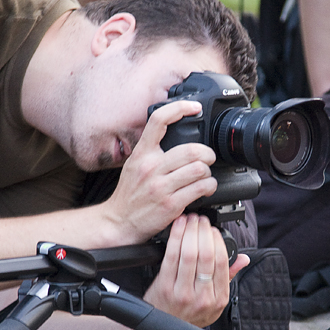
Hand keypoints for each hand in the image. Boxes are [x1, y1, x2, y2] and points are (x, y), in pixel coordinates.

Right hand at [101, 101, 218, 243]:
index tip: (195, 108)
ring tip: (206, 175)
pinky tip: (206, 188)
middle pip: (191, 149)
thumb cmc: (130, 194)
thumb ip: (151, 149)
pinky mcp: (171, 204)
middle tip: (208, 158)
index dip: (180, 108)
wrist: (120, 221)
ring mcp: (161, 186)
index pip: (159, 121)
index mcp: (142, 154)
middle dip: (207, 153)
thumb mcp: (133, 164)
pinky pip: (200, 188)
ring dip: (208, 172)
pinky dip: (209, 186)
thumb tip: (173, 135)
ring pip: (199, 169)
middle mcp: (151, 168)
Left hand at [143, 213, 249, 328]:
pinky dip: (175, 237)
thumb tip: (243, 259)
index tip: (213, 230)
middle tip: (201, 220)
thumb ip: (227, 278)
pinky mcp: (165, 288)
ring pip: (190, 254)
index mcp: (218, 300)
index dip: (218, 241)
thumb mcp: (213, 302)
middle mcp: (202, 298)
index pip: (222, 263)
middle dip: (204, 231)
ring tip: (190, 220)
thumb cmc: (186, 315)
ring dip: (190, 231)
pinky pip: (172, 257)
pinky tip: (177, 227)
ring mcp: (183, 293)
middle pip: (207, 255)